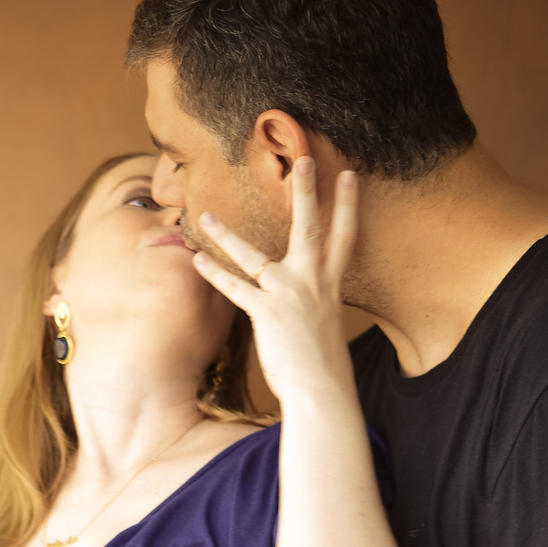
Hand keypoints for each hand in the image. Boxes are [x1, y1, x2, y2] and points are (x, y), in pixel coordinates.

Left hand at [192, 158, 357, 404]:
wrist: (322, 389)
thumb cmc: (322, 365)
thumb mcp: (324, 327)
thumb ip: (313, 306)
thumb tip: (304, 305)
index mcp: (330, 285)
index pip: (344, 236)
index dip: (347, 205)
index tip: (349, 174)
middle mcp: (313, 282)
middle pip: (309, 228)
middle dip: (306, 192)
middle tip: (303, 158)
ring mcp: (289, 294)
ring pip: (254, 256)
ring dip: (227, 235)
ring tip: (206, 214)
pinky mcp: (268, 312)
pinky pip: (235, 288)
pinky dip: (215, 274)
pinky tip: (197, 260)